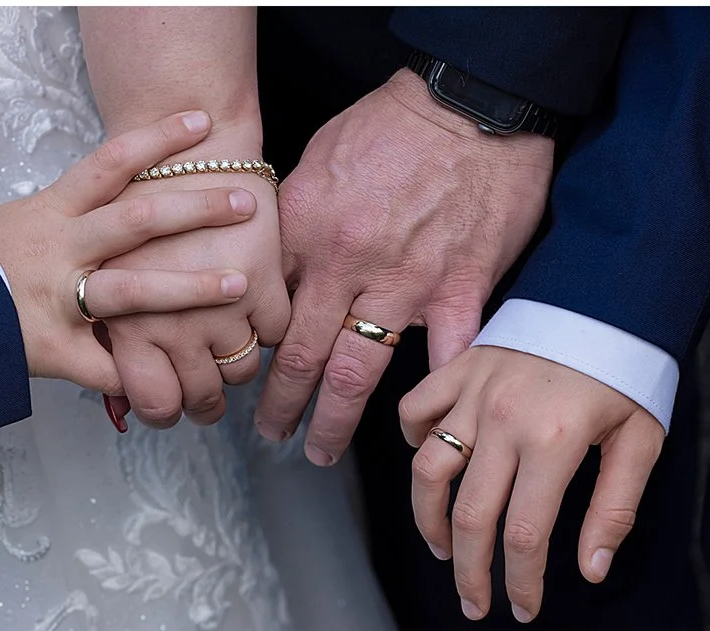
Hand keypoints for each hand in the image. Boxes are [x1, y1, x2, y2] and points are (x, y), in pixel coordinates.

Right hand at [0, 110, 260, 394]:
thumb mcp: (19, 225)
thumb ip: (71, 218)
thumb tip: (122, 194)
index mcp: (52, 212)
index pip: (109, 164)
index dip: (157, 139)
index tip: (201, 122)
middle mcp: (59, 249)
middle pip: (136, 221)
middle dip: (195, 209)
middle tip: (245, 202)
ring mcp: (57, 299)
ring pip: (131, 291)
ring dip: (188, 288)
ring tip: (236, 284)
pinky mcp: (53, 349)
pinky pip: (107, 367)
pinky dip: (139, 376)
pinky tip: (176, 382)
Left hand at [97, 123, 289, 428]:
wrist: (188, 148)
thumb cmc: (139, 206)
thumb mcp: (110, 275)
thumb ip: (118, 338)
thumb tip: (126, 401)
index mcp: (125, 321)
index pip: (154, 403)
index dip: (167, 411)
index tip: (174, 403)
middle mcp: (171, 322)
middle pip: (203, 395)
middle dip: (208, 400)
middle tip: (210, 388)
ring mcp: (220, 305)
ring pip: (243, 370)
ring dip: (239, 361)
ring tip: (231, 341)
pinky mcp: (261, 281)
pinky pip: (278, 333)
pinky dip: (271, 324)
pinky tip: (255, 302)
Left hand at [256, 69, 552, 464]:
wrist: (470, 102)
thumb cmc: (392, 123)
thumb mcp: (316, 160)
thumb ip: (292, 220)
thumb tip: (268, 264)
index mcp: (304, 230)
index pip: (263, 306)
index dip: (247, 346)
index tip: (239, 372)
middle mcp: (346, 263)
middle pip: (300, 353)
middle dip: (279, 403)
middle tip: (268, 433)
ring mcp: (406, 281)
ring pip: (357, 369)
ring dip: (332, 419)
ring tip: (318, 449)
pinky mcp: (462, 287)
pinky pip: (446, 357)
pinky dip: (434, 397)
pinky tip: (422, 432)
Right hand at [399, 345, 663, 623]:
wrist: (608, 292)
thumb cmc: (628, 368)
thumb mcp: (641, 441)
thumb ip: (614, 509)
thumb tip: (590, 570)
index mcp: (554, 442)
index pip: (523, 534)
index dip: (520, 582)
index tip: (522, 608)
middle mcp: (504, 420)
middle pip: (469, 517)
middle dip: (469, 572)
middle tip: (475, 602)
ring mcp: (472, 393)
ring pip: (427, 472)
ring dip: (429, 520)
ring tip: (445, 548)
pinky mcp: (456, 369)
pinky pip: (414, 412)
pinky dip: (416, 443)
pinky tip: (433, 465)